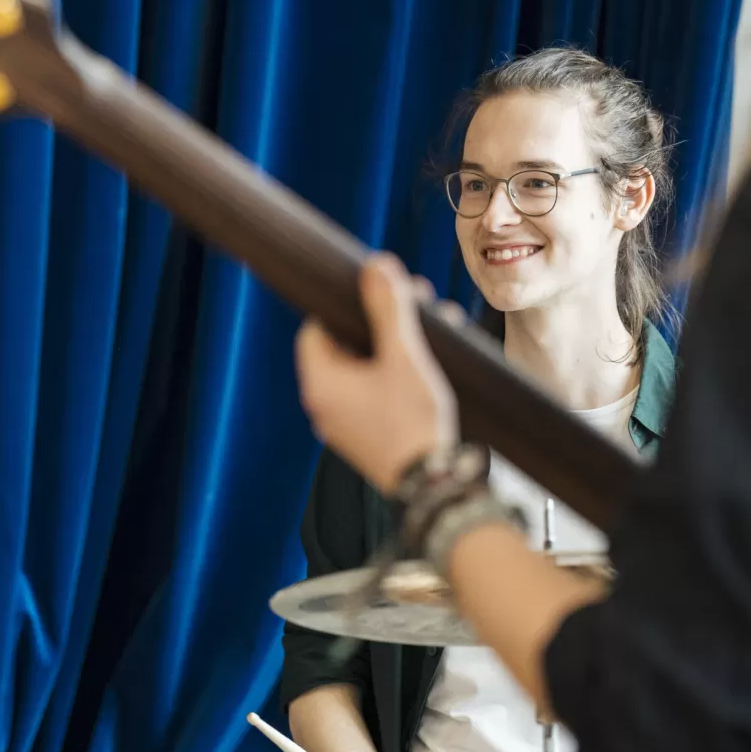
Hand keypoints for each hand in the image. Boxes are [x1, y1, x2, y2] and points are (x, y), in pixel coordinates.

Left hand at [296, 253, 459, 494]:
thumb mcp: (404, 356)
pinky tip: (434, 363)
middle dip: (382, 321)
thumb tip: (377, 266)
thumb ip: (389, 308)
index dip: (343, 306)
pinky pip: (377, 394)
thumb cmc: (413, 421)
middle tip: (415, 303)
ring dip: (397, 345)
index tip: (375, 293)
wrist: (435, 485)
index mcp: (321, 384)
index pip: (315, 330)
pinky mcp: (369, 438)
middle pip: (345, 347)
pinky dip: (399, 374)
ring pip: (366, 370)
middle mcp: (325, 407)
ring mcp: (346, 426)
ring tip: (436, 328)